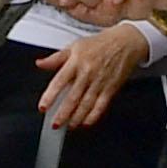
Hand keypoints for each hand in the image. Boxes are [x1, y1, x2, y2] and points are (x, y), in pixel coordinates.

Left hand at [35, 24, 151, 128]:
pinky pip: (101, 106)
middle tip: (55, 124)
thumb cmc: (100, 44)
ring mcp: (100, 82)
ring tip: (69, 125)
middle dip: (62, 114)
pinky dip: (93, 116)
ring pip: (86, 104)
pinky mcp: (111, 89)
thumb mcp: (75, 46)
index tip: (43, 107)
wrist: (126, 42)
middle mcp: (87, 73)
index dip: (50, 96)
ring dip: (76, 118)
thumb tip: (40, 63)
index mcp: (76, 62)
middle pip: (72, 97)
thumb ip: (56, 58)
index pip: (59, 82)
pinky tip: (86, 122)